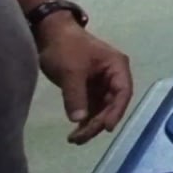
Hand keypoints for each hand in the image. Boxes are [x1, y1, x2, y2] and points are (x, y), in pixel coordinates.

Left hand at [37, 15, 132, 144]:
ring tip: (75, 139)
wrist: (49, 33)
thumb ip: (76, 95)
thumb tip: (79, 120)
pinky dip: (84, 119)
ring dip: (90, 124)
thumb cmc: (66, 47)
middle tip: (81, 137)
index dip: (116, 111)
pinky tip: (75, 131)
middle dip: (98, 122)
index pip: (123, 92)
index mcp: (116, 67)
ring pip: (101, 108)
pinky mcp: (88, 87)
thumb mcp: (71, 71)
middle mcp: (113, 76)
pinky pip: (90, 107)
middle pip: (112, 104)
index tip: (106, 128)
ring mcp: (100, 83)